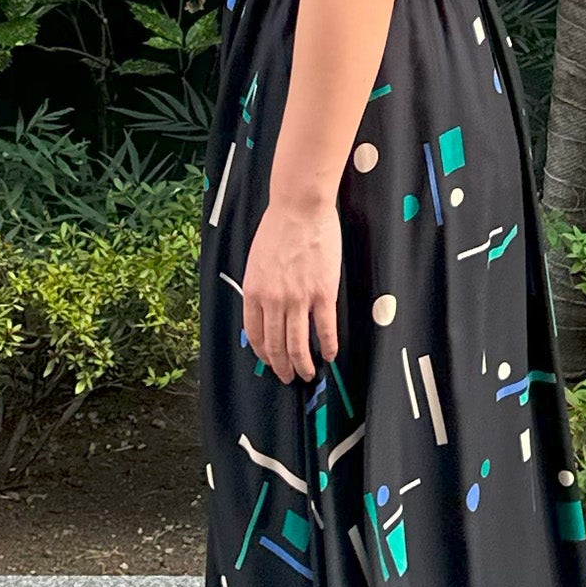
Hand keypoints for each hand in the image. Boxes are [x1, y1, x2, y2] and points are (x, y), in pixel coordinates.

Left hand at [242, 195, 341, 382]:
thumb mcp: (256, 261)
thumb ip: (260, 287)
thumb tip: (265, 310)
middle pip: (276, 345)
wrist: (299, 208)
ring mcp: (298, 299)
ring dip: (303, 365)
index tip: (270, 363)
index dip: (263, 354)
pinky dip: (329, 346)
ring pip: (299, 345)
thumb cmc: (278, 228)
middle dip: (282, 367)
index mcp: (254, 292)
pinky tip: (331, 355)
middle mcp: (273, 300)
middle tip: (289, 377)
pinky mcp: (322, 294)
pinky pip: (325, 329)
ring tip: (309, 374)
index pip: (255, 334)